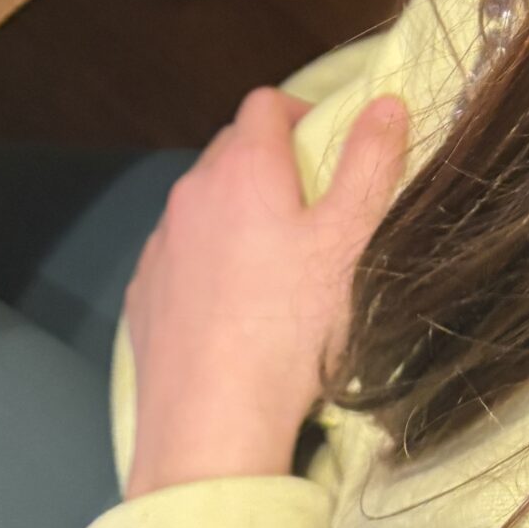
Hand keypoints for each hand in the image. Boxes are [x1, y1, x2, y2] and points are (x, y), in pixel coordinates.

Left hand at [123, 88, 409, 497]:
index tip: (330, 154)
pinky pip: (178, 254)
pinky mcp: (142, 292)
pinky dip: (206, 260)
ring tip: (275, 266)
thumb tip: (386, 101)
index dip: (302, 115)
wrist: (212, 426)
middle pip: (231, 149)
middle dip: (271, 163)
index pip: (266, 103)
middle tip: (313, 212)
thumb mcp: (351, 241)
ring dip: (236, 212)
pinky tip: (234, 308)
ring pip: (202, 203)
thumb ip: (370, 163)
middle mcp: (191, 192)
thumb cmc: (292, 328)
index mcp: (243, 168)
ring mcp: (160, 244)